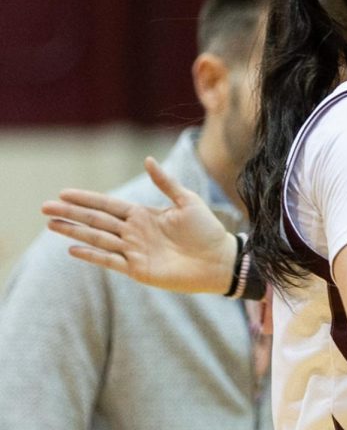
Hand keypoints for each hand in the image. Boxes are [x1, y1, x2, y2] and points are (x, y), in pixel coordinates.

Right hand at [42, 156, 237, 293]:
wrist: (219, 260)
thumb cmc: (207, 230)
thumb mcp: (187, 201)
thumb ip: (165, 183)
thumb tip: (147, 160)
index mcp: (144, 214)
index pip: (108, 205)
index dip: (87, 199)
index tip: (64, 193)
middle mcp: (135, 232)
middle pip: (97, 220)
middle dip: (71, 213)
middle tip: (45, 207)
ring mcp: (135, 251)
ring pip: (98, 239)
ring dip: (74, 232)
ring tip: (51, 224)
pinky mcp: (138, 269)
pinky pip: (110, 261)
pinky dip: (92, 255)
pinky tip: (72, 248)